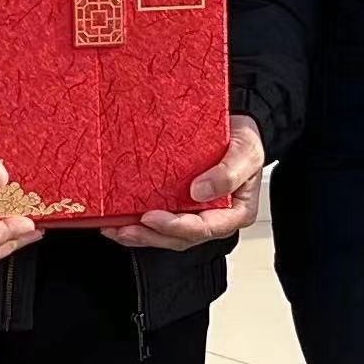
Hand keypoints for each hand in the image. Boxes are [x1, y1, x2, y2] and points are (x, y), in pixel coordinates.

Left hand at [103, 114, 266, 252]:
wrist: (238, 126)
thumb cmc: (246, 141)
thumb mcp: (247, 152)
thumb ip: (229, 173)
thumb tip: (200, 192)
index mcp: (234, 212)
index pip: (204, 228)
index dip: (176, 227)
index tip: (152, 217)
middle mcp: (214, 218)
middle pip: (182, 237)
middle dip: (151, 236)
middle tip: (126, 229)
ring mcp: (196, 213)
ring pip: (168, 234)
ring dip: (141, 235)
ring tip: (116, 230)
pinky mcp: (180, 205)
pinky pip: (160, 220)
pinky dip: (139, 223)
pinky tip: (119, 221)